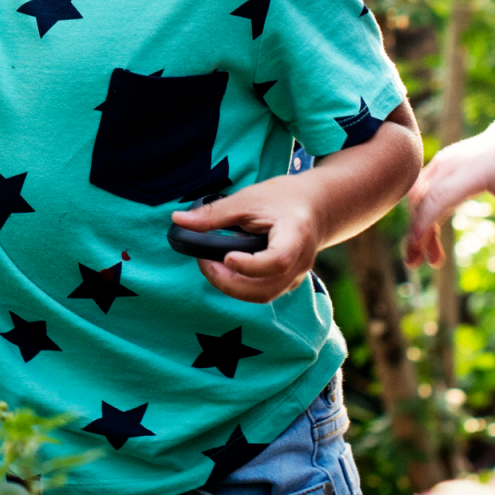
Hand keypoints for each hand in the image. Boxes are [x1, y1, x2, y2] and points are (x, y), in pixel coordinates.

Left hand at [173, 179, 321, 301]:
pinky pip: (263, 293)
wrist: (316, 206)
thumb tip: (178, 220)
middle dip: (230, 282)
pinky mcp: (288, 282)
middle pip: (266, 289)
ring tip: (211, 266)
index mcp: (295, 236)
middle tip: (205, 263)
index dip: (250, 265)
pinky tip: (225, 270)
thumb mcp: (248, 199)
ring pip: (263, 296)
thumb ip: (214, 214)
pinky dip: (241, 286)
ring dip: (232, 288)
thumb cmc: (283, 198)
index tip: (226, 257)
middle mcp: (300, 262)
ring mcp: (296, 276)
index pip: (277, 260)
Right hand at [403, 114, 494, 267]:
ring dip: (419, 228)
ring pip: (418, 198)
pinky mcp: (438, 166)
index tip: (416, 247)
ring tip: (432, 259)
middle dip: (415, 233)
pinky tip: (432, 239)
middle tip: (414, 265)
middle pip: (422, 200)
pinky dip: (423, 216)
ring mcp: (442, 162)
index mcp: (473, 170)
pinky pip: (422, 193)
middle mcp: (451, 163)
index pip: (439, 197)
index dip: (424, 221)